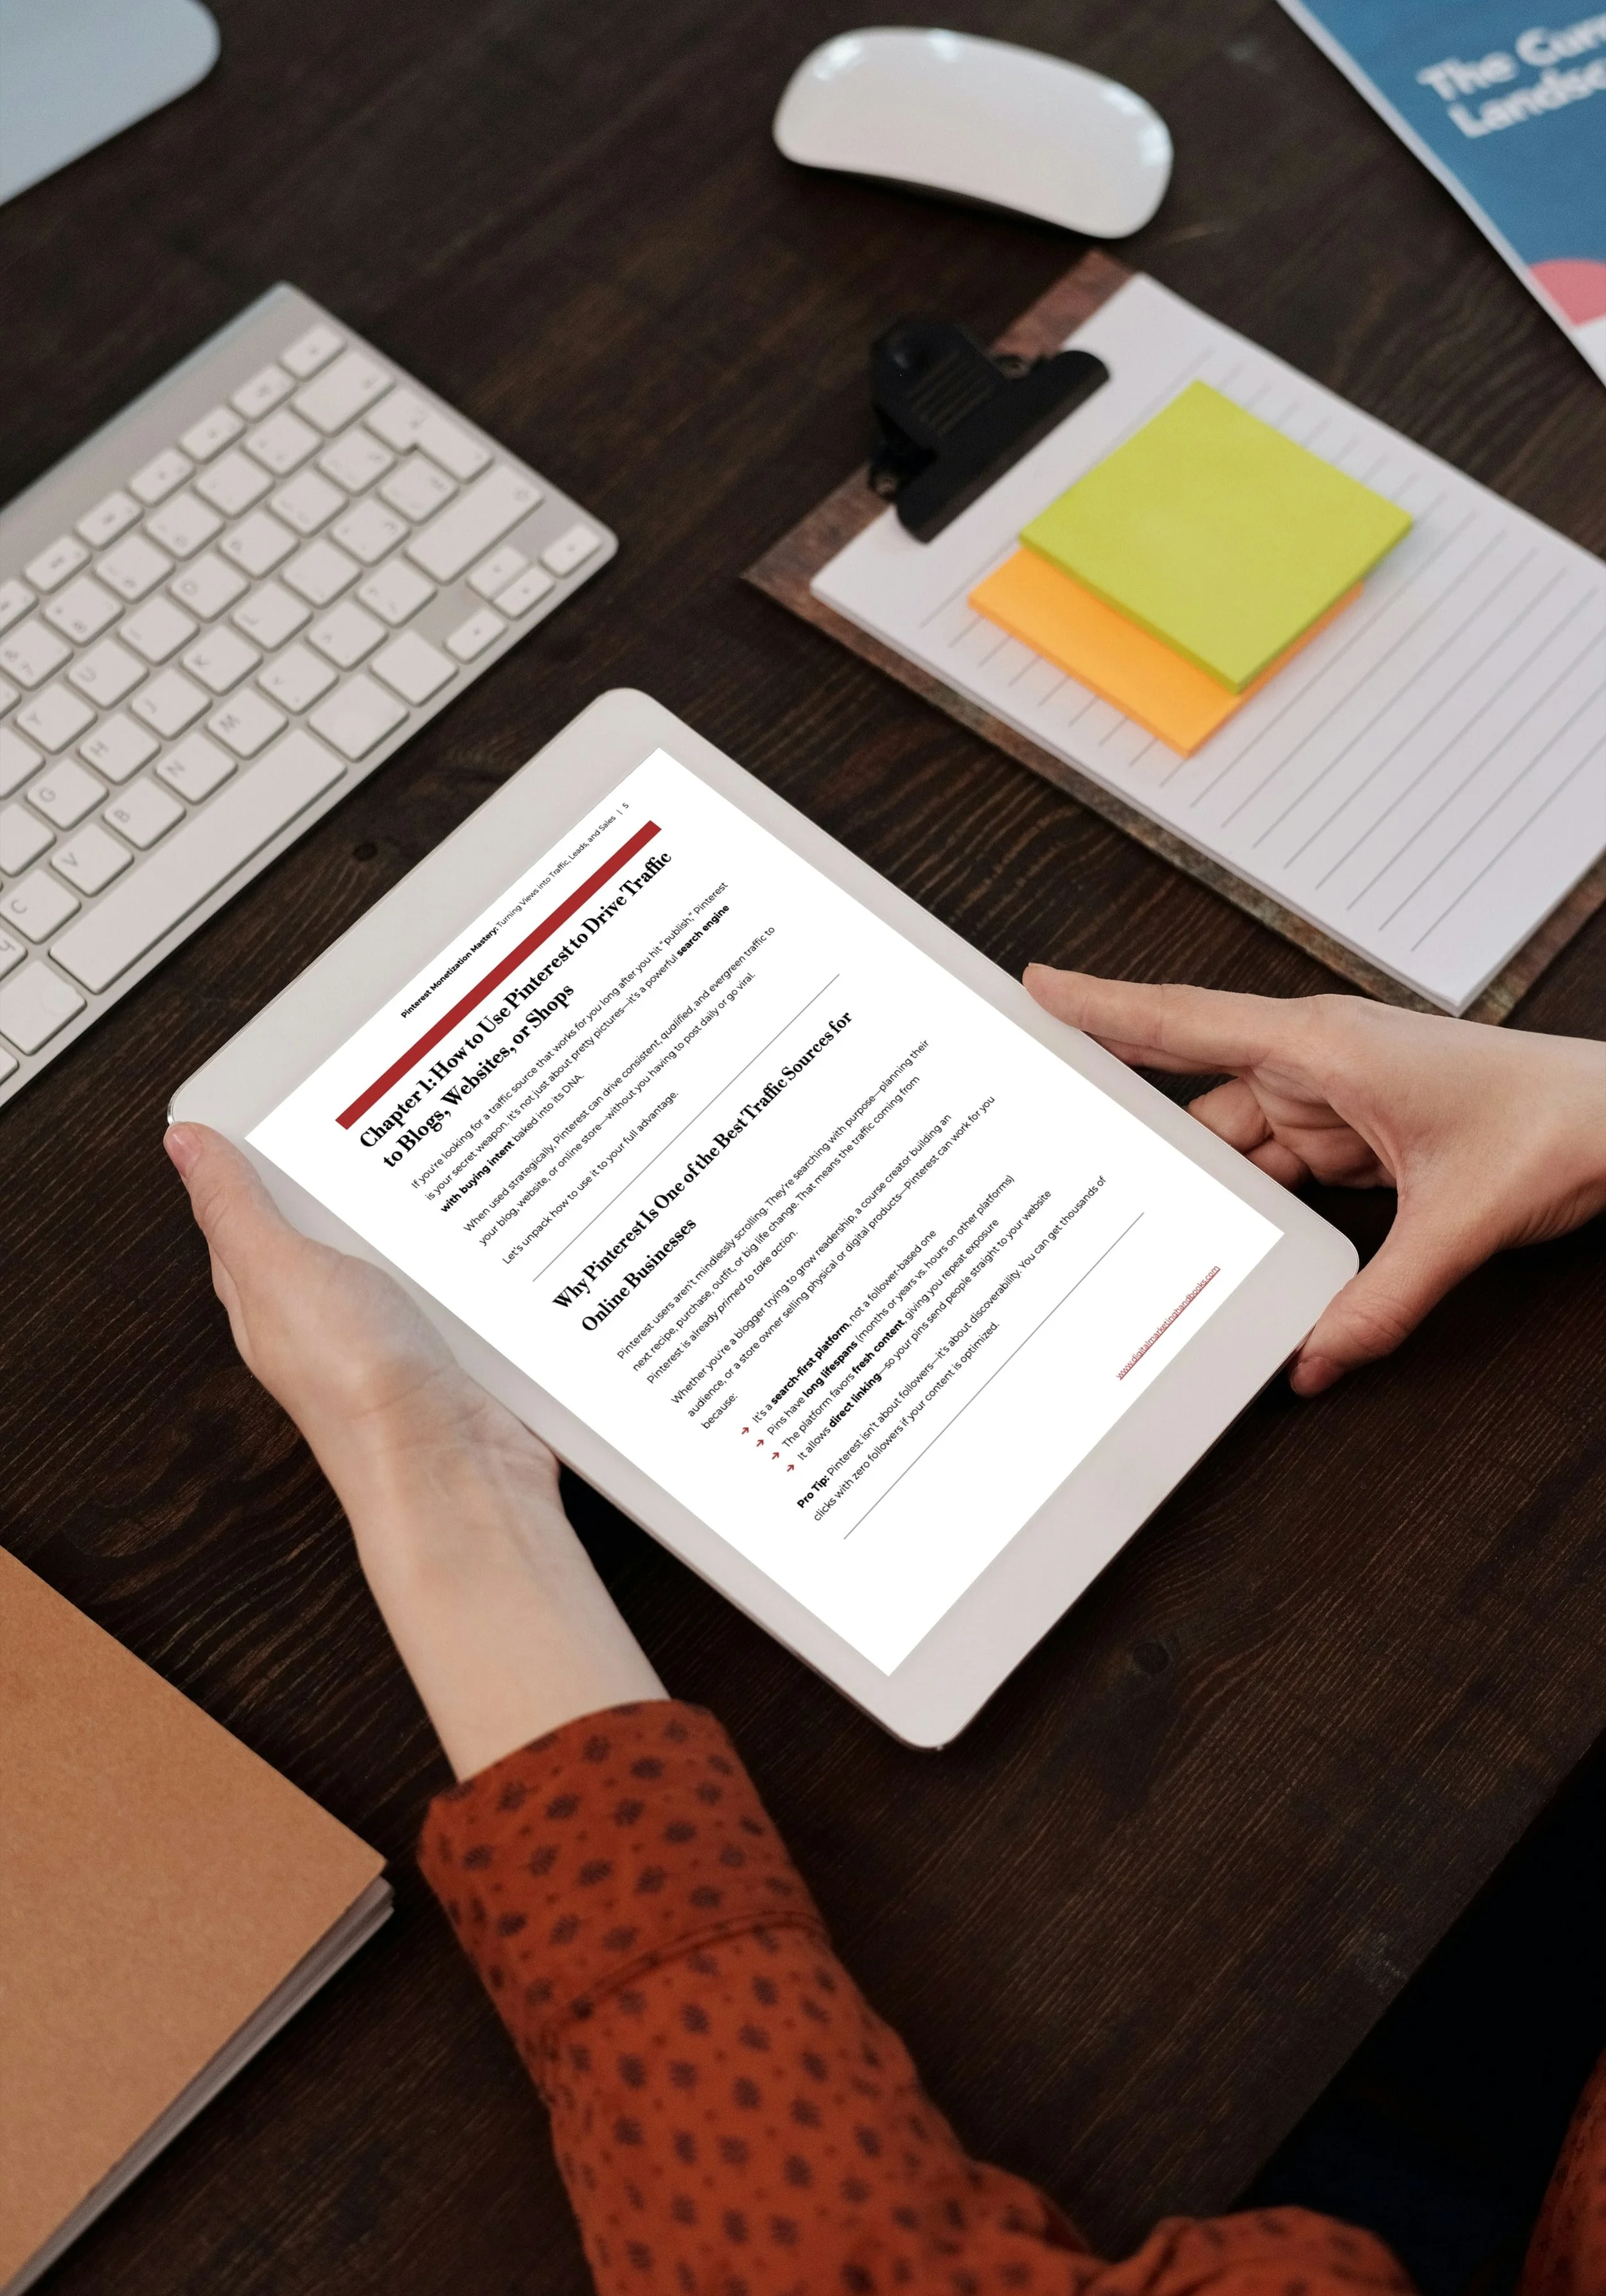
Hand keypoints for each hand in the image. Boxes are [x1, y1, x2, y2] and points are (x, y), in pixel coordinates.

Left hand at [165, 1123, 662, 1776]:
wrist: (453, 1466)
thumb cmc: (357, 1388)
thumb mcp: (278, 1273)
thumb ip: (236, 1208)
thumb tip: (185, 1145)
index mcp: (271, 1291)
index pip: (254, 1205)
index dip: (269, 1147)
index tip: (300, 1083)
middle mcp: (332, 1308)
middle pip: (341, 1214)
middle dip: (368, 1162)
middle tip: (396, 1093)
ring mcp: (400, 1322)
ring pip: (411, 1238)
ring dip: (433, 1202)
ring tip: (459, 1134)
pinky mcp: (459, 1336)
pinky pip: (467, 1271)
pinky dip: (481, 1244)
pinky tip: (501, 1214)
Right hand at [1022, 970, 1605, 1394]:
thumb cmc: (1560, 1122)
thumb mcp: (1463, 1220)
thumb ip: (1385, 1298)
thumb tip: (1318, 1360)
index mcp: (1326, 1045)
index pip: (1188, 1022)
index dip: (1104, 1008)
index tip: (1036, 990)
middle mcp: (1318, 1064)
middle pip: (1196, 1099)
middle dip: (1133, 1127)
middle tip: (1053, 1140)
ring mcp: (1333, 1101)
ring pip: (1233, 1148)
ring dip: (1199, 1190)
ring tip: (1133, 1227)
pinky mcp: (1353, 1138)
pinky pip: (1278, 1175)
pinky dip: (1252, 1212)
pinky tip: (1225, 1247)